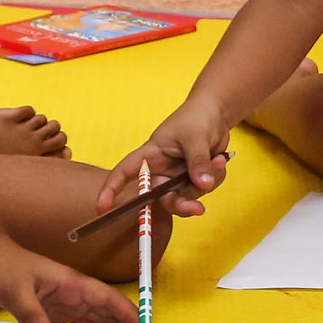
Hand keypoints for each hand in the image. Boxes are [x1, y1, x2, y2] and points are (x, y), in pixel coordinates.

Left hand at [0, 236, 141, 322]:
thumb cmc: (2, 268)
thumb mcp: (14, 293)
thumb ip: (30, 317)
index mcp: (74, 283)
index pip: (112, 302)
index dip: (134, 318)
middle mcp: (78, 290)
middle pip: (115, 308)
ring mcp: (71, 297)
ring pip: (106, 313)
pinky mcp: (61, 305)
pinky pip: (91, 317)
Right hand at [99, 102, 228, 210]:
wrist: (216, 113)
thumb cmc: (197, 117)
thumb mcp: (196, 137)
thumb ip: (197, 162)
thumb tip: (203, 185)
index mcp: (151, 155)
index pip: (124, 172)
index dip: (111, 189)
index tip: (102, 207)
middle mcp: (161, 169)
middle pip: (161, 198)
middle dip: (180, 205)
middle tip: (198, 209)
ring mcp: (177, 176)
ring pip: (185, 197)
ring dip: (206, 184)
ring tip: (219, 161)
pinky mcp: (193, 179)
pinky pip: (202, 190)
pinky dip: (215, 178)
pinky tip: (221, 160)